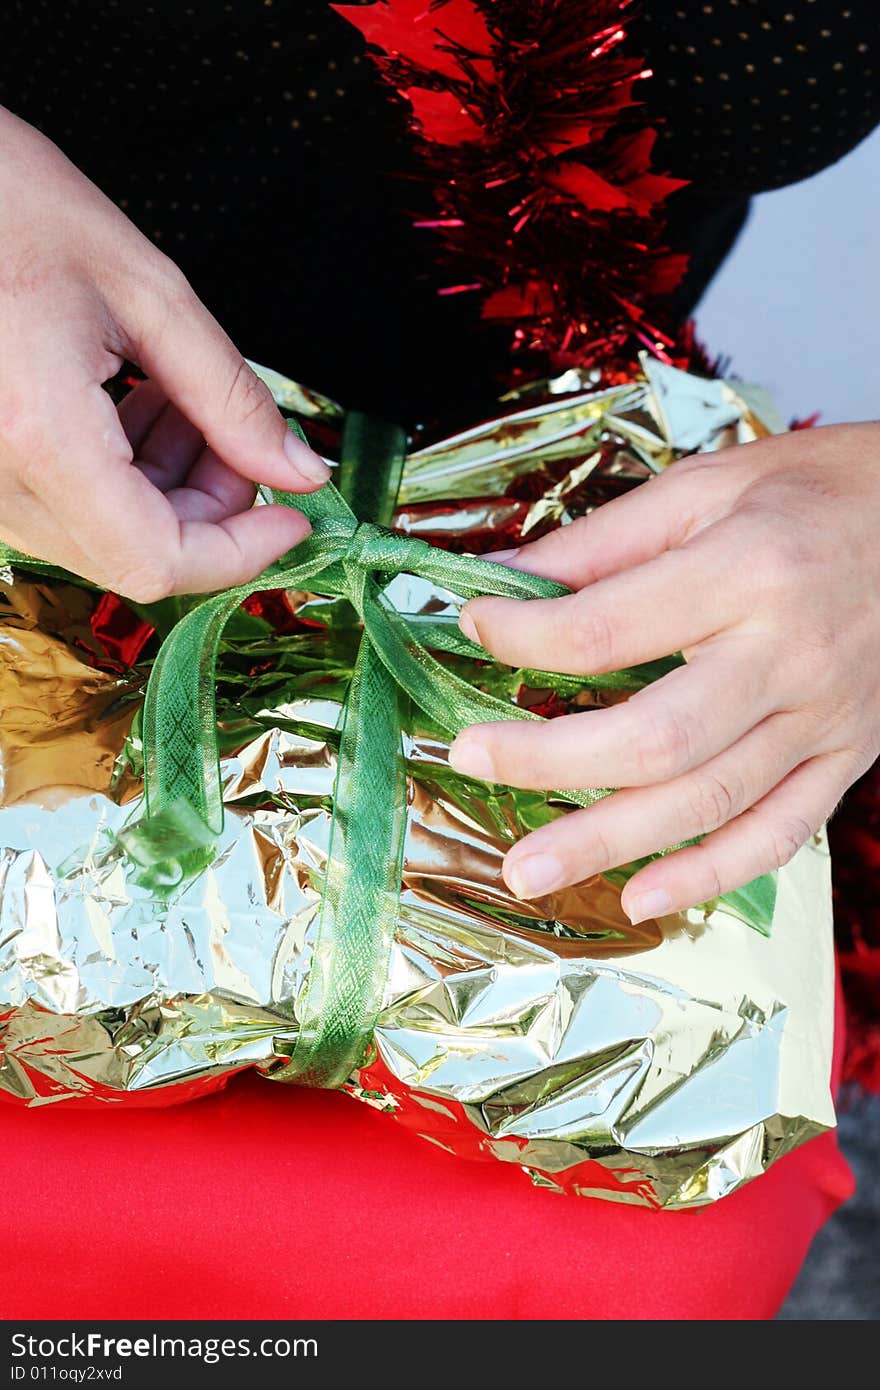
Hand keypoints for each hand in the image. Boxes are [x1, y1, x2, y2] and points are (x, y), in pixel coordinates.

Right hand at [0, 108, 328, 599]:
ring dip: (168, 492)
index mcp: (40, 435)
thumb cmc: (11, 202)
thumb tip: (299, 471)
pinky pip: (63, 508)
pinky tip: (140, 405)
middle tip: (241, 438)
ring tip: (185, 402)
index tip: (293, 516)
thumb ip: (232, 398)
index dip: (239, 552)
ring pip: (102, 538)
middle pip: (134, 557)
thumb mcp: (148, 293)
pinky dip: (121, 478)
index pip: (156, 559)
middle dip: (210, 512)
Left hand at [449, 422, 879, 922]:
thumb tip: (502, 581)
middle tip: (470, 760)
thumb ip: (602, 542)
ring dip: (606, 842)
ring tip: (524, 867)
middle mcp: (788, 655)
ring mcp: (824, 719)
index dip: (523, 635)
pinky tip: (640, 896)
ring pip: (707, 802)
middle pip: (653, 738)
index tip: (475, 626)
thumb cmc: (824, 492)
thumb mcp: (709, 484)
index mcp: (748, 571)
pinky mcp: (846, 756)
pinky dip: (709, 875)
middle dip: (547, 762)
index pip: (607, 628)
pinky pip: (777, 833)